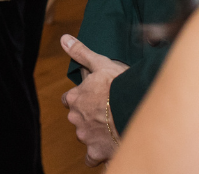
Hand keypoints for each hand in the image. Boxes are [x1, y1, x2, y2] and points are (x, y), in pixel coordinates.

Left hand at [60, 35, 128, 166]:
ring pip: (86, 137)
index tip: (91, 98)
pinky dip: (100, 157)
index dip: (79, 98)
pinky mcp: (97, 153)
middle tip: (105, 114)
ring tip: (111, 130)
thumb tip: (64, 38)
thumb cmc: (119, 85)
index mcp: (74, 98)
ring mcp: (86, 137)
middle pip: (77, 119)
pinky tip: (109, 151)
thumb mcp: (100, 63)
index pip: (68, 100)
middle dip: (88, 117)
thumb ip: (80, 52)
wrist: (134, 109)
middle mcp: (76, 119)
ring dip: (95, 135)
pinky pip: (93, 160)